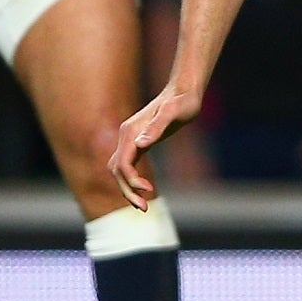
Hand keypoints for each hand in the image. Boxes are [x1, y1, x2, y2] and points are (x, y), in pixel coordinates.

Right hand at [110, 85, 202, 206]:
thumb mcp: (174, 113)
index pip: (122, 164)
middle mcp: (127, 136)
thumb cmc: (183, 101)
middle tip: (144, 209)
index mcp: (131, 132)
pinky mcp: (138, 142)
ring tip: (144, 206)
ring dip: (128, 189)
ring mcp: (131, 139)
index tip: (149, 190)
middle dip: (127, 191)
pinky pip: (128, 166)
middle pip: (117, 170)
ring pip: (120, 170)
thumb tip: (140, 145)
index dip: (132, 181)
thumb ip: (156, 127)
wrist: (184, 91)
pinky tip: (144, 191)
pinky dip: (132, 181)